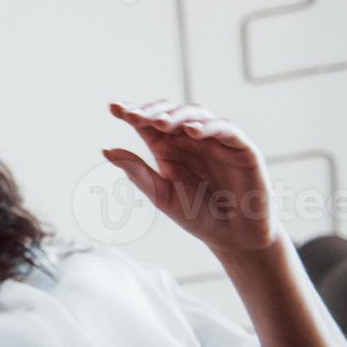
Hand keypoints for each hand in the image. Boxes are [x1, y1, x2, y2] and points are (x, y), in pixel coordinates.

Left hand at [103, 100, 279, 255]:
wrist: (232, 237)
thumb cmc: (196, 214)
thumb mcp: (161, 194)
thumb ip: (137, 172)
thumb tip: (106, 151)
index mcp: (166, 146)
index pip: (147, 122)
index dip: (132, 112)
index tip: (114, 109)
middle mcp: (189, 138)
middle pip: (169, 112)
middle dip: (151, 111)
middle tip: (133, 115)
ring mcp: (215, 140)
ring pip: (196, 114)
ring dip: (176, 115)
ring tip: (159, 123)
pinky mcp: (241, 148)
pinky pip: (226, 129)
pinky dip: (209, 127)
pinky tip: (192, 131)